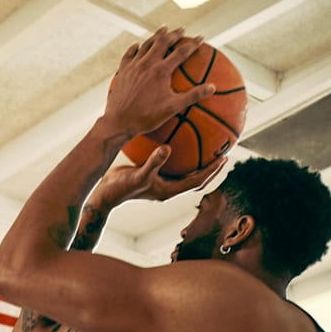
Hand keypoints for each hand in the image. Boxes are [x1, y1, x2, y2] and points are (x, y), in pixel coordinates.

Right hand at [94, 148, 227, 205]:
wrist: (105, 193)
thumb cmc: (121, 188)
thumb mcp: (138, 175)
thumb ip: (153, 163)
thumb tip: (167, 148)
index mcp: (169, 191)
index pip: (197, 181)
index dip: (212, 171)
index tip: (224, 158)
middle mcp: (169, 187)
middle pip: (197, 178)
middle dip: (211, 168)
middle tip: (224, 153)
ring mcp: (161, 182)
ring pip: (186, 172)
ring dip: (198, 161)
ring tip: (209, 146)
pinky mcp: (154, 175)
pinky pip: (171, 163)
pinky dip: (178, 153)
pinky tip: (177, 138)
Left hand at [102, 27, 214, 137]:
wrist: (119, 122)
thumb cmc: (147, 117)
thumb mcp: (172, 108)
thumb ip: (193, 96)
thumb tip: (212, 87)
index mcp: (161, 71)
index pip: (181, 52)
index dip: (193, 44)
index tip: (201, 37)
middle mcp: (147, 64)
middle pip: (163, 42)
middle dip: (174, 34)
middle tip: (182, 29)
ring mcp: (133, 66)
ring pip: (146, 44)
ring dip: (156, 36)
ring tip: (163, 29)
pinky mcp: (122, 72)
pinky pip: (129, 55)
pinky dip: (134, 48)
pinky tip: (137, 45)